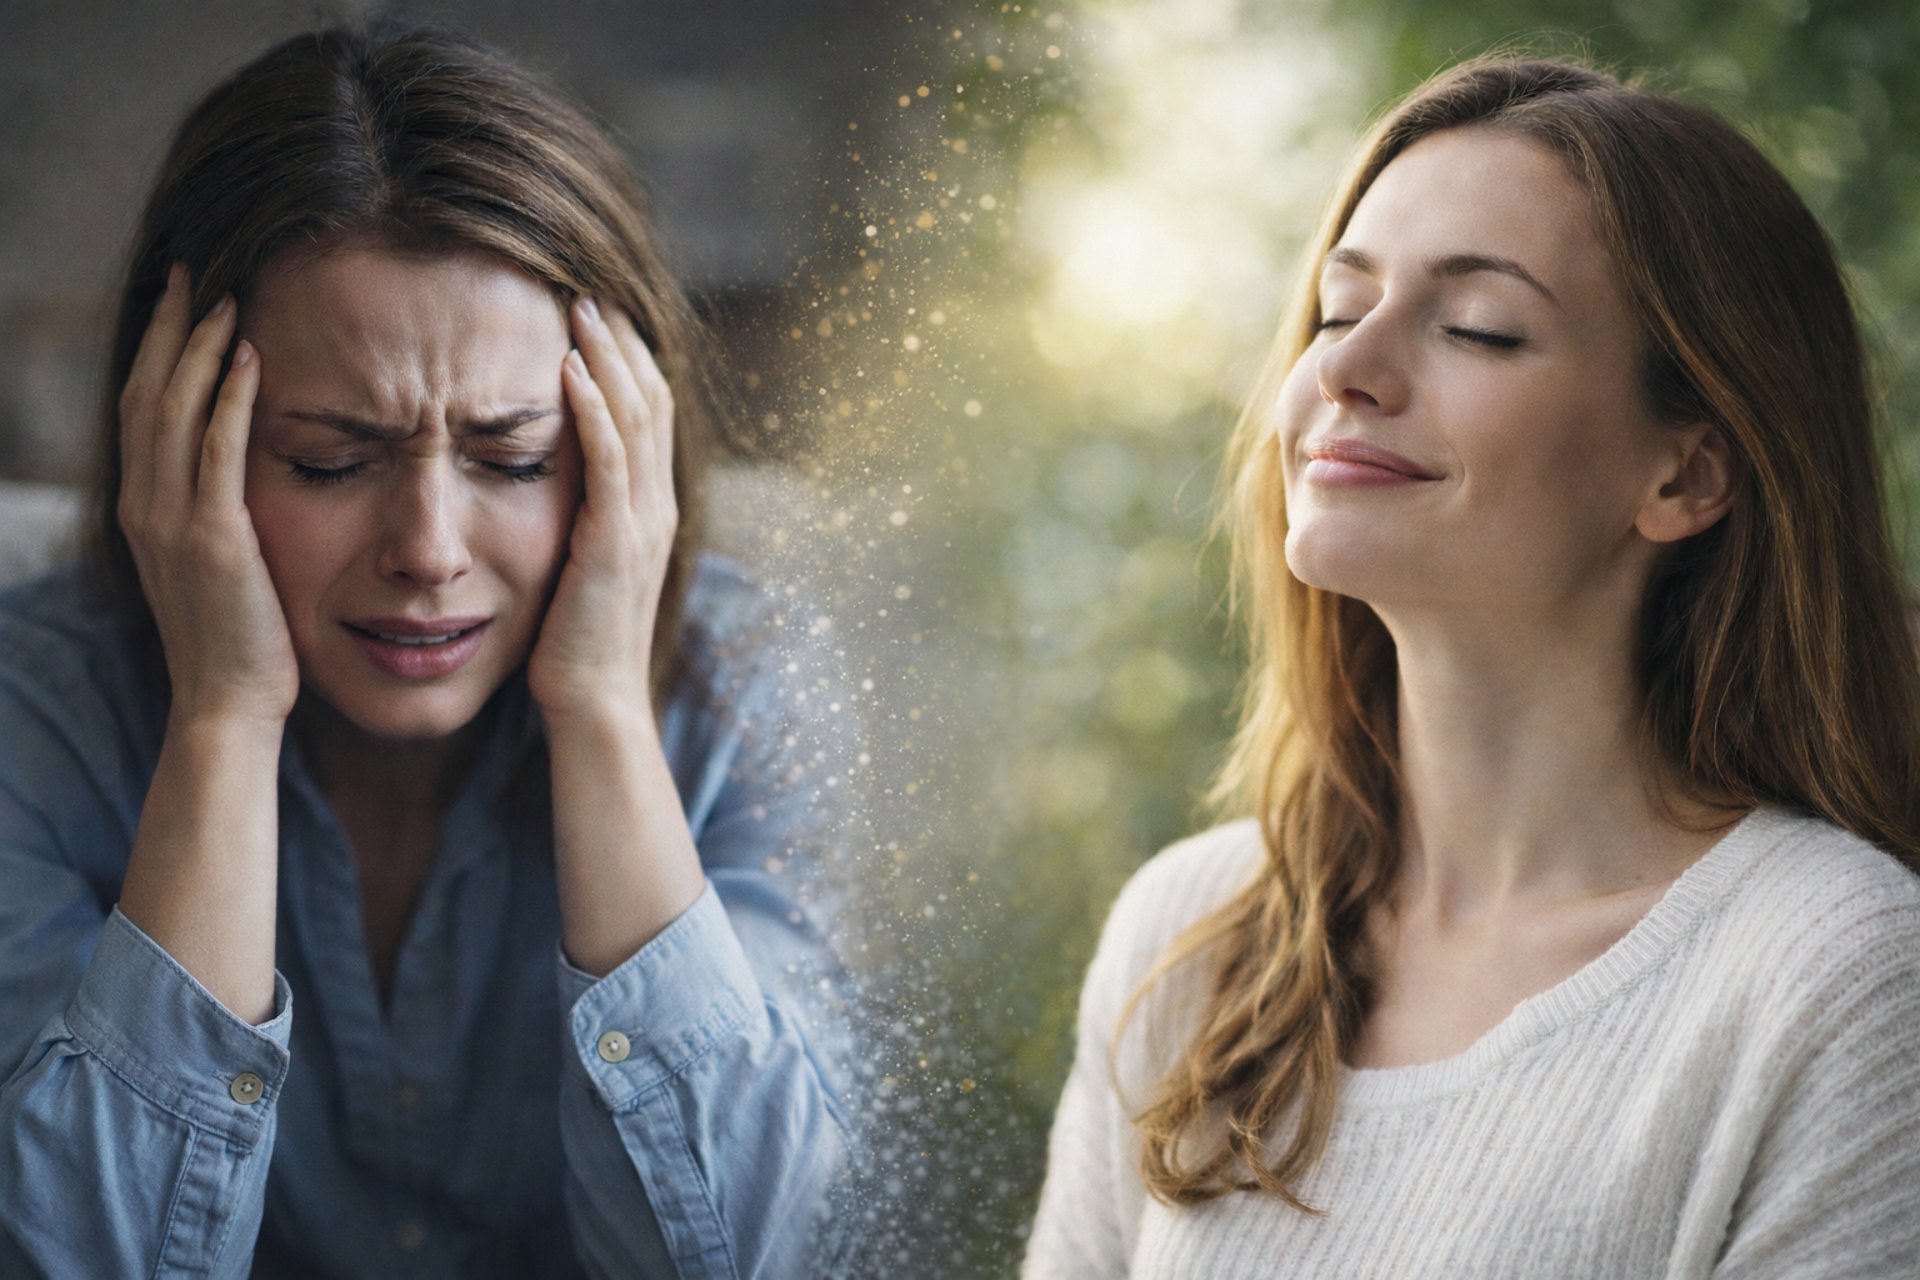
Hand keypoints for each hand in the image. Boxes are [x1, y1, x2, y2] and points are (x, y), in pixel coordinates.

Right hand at [118, 264, 297, 726]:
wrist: (226, 702)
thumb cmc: (237, 639)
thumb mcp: (213, 564)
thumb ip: (214, 514)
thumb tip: (241, 474)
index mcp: (144, 509)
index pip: (143, 409)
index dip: (158, 350)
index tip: (180, 302)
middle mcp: (146, 506)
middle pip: (148, 394)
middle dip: (168, 329)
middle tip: (191, 273)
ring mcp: (173, 520)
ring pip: (175, 411)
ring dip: (198, 348)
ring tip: (224, 296)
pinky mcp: (212, 537)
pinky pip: (217, 451)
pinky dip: (228, 399)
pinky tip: (248, 358)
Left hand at [528, 296, 678, 719]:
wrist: (595, 704)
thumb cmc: (575, 647)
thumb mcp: (580, 570)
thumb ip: (579, 523)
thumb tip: (550, 491)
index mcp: (650, 511)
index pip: (648, 416)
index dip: (627, 361)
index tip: (598, 316)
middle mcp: (657, 507)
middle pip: (650, 400)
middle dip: (622, 341)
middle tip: (590, 289)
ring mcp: (642, 521)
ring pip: (636, 417)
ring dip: (608, 357)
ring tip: (580, 307)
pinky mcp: (615, 539)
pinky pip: (610, 458)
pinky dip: (592, 407)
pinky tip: (570, 368)